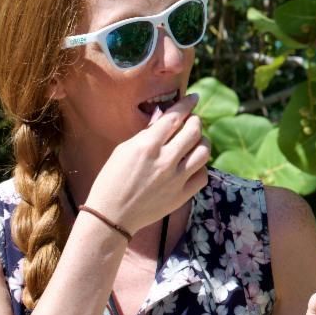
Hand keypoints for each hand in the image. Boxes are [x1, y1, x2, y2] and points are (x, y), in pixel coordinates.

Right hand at [88, 92, 210, 231]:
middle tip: (192, 121)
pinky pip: (203, 174)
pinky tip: (192, 164)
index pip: (175, 117)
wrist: (111, 216)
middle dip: (195, 121)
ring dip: (202, 141)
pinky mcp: (182, 195)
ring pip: (204, 151)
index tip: (194, 98)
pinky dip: (201, 166)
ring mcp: (176, 179)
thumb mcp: (123, 150)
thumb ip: (147, 134)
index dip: (187, 104)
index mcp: (148, 146)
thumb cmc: (112, 180)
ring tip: (196, 141)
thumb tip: (165, 119)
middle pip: (194, 131)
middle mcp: (165, 160)